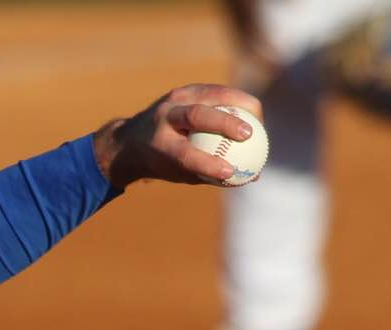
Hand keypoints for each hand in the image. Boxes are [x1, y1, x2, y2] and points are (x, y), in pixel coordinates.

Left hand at [94, 86, 262, 186]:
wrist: (132, 140)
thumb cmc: (162, 162)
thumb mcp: (180, 174)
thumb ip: (213, 175)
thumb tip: (252, 177)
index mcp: (157, 145)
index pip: (184, 155)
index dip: (208, 163)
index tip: (230, 172)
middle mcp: (163, 118)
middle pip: (196, 116)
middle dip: (225, 123)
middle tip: (250, 134)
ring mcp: (174, 99)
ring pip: (210, 95)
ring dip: (238, 103)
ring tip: (258, 119)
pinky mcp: (186, 90)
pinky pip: (217, 91)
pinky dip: (236, 99)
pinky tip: (252, 111)